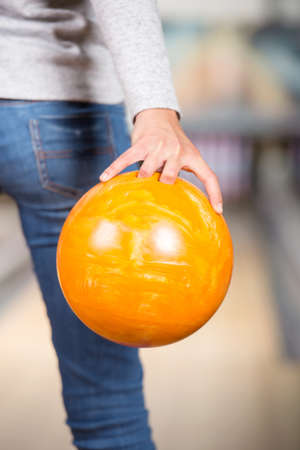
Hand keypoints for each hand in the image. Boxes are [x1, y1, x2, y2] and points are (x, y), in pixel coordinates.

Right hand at [99, 108, 222, 213]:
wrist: (159, 115)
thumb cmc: (174, 142)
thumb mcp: (185, 155)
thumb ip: (182, 175)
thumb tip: (173, 204)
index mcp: (192, 156)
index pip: (209, 176)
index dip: (215, 194)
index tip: (218, 211)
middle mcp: (177, 151)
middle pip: (170, 177)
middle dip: (163, 186)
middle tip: (156, 198)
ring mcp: (158, 147)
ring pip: (148, 170)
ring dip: (141, 180)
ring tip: (135, 188)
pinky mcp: (141, 143)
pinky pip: (126, 158)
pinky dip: (114, 168)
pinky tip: (104, 178)